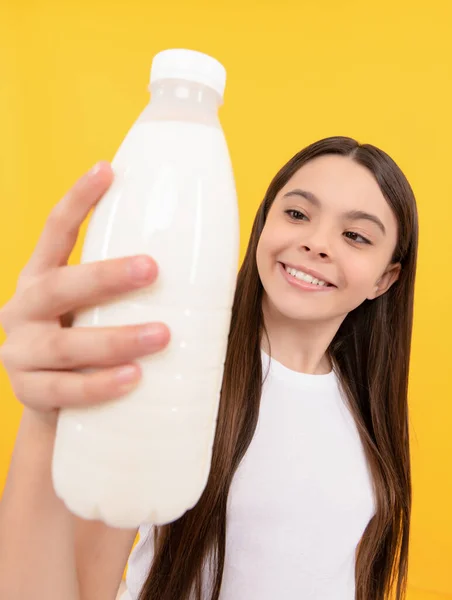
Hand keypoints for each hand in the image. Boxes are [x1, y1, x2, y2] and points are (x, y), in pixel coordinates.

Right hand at [0, 162, 169, 419]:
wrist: (55, 397)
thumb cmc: (88, 337)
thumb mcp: (95, 306)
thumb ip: (124, 287)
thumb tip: (203, 261)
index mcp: (40, 277)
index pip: (54, 231)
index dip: (77, 199)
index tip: (108, 170)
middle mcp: (22, 308)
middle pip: (59, 287)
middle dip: (105, 277)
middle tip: (152, 269)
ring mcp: (21, 352)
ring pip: (65, 346)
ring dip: (115, 339)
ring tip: (162, 335)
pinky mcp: (29, 392)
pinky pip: (65, 391)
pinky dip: (99, 385)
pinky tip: (133, 378)